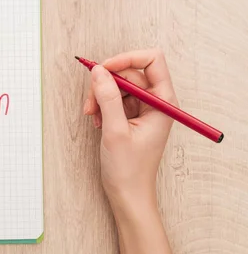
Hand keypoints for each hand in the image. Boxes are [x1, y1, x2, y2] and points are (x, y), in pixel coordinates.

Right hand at [83, 49, 176, 213]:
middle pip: (130, 73)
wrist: (128, 195)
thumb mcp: (115, 130)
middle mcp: (156, 102)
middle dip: (106, 83)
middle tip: (90, 102)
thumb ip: (107, 97)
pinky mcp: (132, 116)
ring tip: (92, 116)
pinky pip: (114, 99)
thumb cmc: (129, 169)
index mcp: (163, 102)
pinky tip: (97, 121)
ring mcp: (144, 109)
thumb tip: (98, 71)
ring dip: (100, 96)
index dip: (127, 59)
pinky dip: (102, 106)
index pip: (152, 61)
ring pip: (118, 86)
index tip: (104, 68)